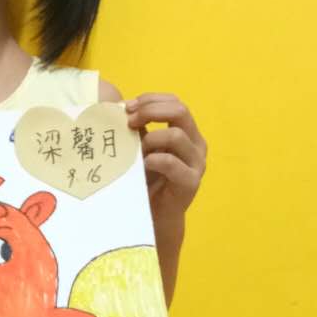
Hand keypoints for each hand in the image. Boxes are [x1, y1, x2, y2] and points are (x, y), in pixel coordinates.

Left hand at [124, 94, 206, 231]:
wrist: (157, 216)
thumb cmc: (148, 180)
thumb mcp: (142, 148)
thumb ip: (138, 129)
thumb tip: (119, 108)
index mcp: (187, 132)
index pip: (174, 102)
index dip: (151, 99)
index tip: (127, 107)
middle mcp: (196, 144)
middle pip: (180, 110)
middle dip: (150, 111)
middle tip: (129, 120)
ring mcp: (197, 163)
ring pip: (176, 135)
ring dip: (149, 138)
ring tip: (136, 151)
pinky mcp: (191, 182)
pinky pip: (171, 162)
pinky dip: (153, 159)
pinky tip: (141, 164)